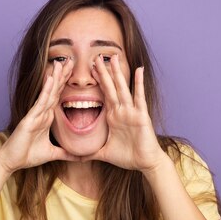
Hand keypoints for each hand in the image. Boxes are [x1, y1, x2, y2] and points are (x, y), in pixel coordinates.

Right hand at [0, 59, 78, 173]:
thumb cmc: (27, 155)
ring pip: (48, 93)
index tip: (74, 72)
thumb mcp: (52, 153)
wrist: (11, 161)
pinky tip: (50, 79)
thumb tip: (81, 157)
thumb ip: (66, 153)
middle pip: (54, 91)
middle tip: (71, 60)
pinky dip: (46, 90)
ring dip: (55, 77)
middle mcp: (41, 113)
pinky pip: (40, 102)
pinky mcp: (30, 119)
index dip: (65, 84)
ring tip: (61, 63)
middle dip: (62, 76)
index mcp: (46, 118)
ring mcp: (35, 114)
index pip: (58, 97)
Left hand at [83, 54, 167, 172]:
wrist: (145, 163)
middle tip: (96, 56)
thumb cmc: (127, 157)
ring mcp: (131, 112)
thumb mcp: (103, 153)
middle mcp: (121, 111)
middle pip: (110, 87)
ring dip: (117, 73)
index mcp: (113, 117)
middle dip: (103, 72)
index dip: (97, 82)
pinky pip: (139, 97)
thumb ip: (89, 153)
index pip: (103, 95)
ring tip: (113, 57)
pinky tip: (139, 70)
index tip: (88, 69)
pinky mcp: (141, 116)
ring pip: (122, 89)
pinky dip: (138, 84)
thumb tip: (74, 157)